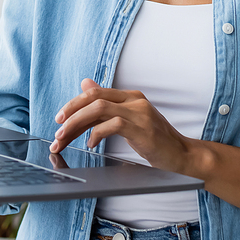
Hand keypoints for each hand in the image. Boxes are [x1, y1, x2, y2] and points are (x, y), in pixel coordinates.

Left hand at [50, 78, 192, 173]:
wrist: (183, 156)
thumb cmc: (155, 140)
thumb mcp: (128, 120)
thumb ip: (107, 104)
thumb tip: (85, 83)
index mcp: (130, 96)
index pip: (95, 93)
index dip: (74, 104)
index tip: (60, 119)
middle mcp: (134, 100)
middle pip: (94, 97)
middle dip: (71, 112)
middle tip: (57, 130)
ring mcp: (140, 112)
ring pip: (99, 109)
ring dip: (77, 124)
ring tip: (65, 137)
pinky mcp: (142, 128)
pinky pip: (113, 124)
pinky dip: (96, 134)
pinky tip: (90, 145)